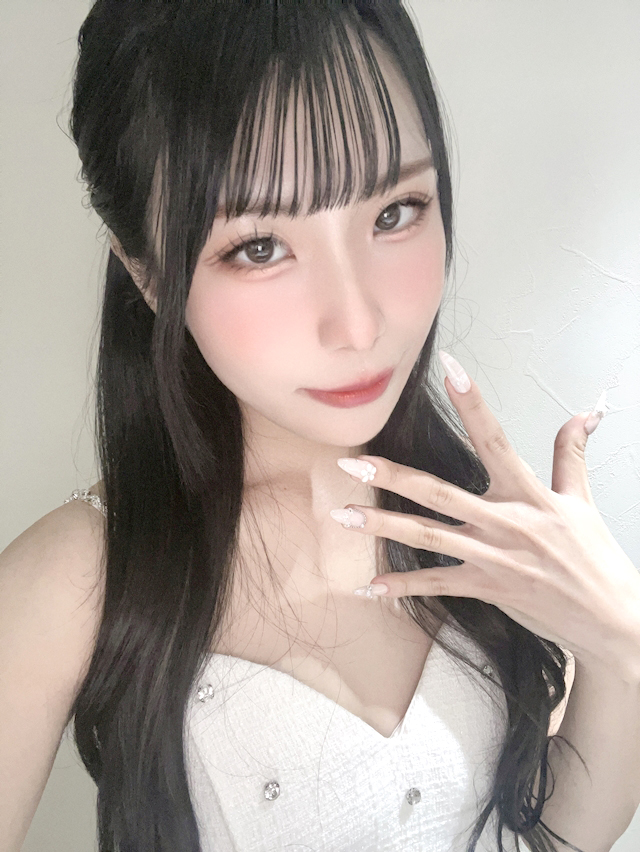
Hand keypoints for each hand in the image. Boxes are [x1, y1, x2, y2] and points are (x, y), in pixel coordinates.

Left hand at [333, 351, 639, 675]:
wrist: (609, 619)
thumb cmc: (595, 560)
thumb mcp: (583, 500)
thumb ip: (571, 454)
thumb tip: (584, 415)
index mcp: (527, 493)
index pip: (495, 438)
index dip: (472, 402)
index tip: (449, 367)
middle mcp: (504, 521)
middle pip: (438, 492)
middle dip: (392, 477)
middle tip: (352, 464)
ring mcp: (492, 556)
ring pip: (427, 536)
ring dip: (382, 526)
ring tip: (343, 516)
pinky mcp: (487, 588)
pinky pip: (436, 586)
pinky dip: (402, 587)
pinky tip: (370, 587)